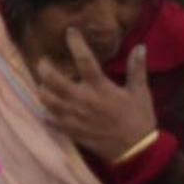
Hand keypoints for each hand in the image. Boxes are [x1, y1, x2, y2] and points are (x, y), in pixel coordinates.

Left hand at [36, 28, 161, 163]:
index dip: (76, 43)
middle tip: (43, 62)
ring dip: (42, 89)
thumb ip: (137, 69)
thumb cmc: (139, 119)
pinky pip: (50, 119)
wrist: (137, 151)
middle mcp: (83, 99)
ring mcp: (74, 115)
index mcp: (100, 88)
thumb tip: (141, 46)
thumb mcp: (140, 93)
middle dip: (43, 67)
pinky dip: (45, 112)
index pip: (85, 60)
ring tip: (43, 83)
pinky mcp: (71, 130)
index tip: (70, 32)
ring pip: (46, 98)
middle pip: (53, 79)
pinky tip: (46, 107)